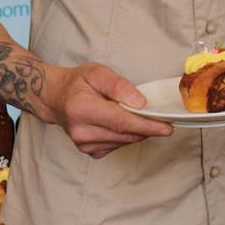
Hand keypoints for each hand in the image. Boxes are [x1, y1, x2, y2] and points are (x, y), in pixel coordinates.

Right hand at [42, 63, 172, 157]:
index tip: (167, 127)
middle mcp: (81, 131)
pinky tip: (124, 123)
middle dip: (148, 127)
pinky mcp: (90, 151)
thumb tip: (140, 103)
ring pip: (125, 141)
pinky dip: (128, 135)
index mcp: (82, 110)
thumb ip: (119, 86)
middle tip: (164, 118)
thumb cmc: (78, 83)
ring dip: (138, 131)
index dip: (147, 125)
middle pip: (126, 134)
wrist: (56, 98)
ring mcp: (84, 144)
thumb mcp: (97, 72)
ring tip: (140, 115)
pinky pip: (119, 145)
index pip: (122, 122)